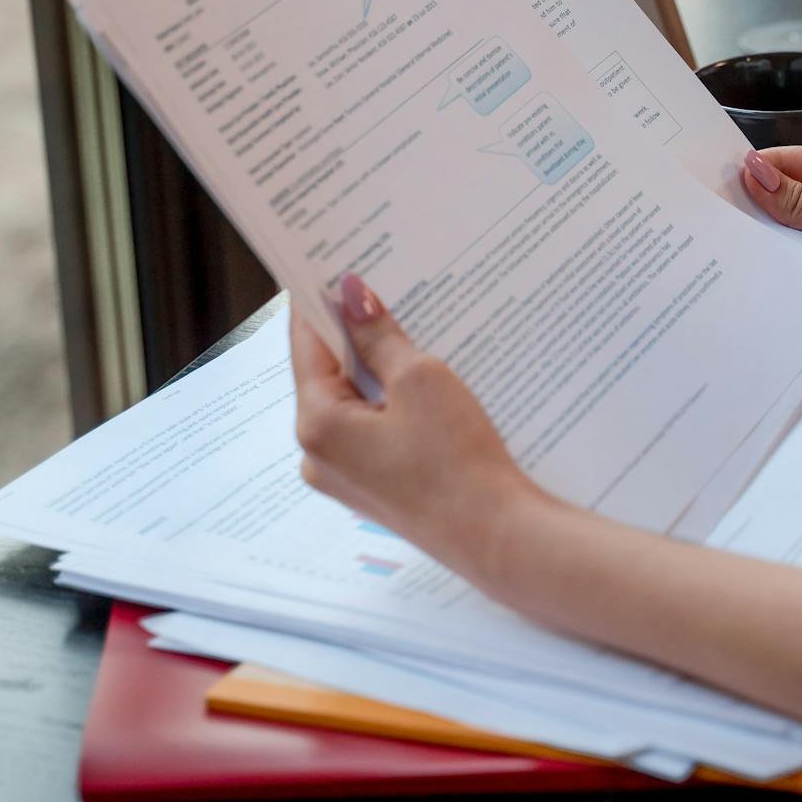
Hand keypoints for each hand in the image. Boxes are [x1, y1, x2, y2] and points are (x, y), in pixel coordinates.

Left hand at [290, 274, 536, 580]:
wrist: (495, 535)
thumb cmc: (456, 461)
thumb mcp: (420, 381)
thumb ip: (379, 336)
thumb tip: (353, 296)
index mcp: (317, 425)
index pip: (306, 345)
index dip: (320, 302)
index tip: (330, 267)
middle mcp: (318, 455)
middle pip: (327, 374)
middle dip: (354, 334)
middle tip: (380, 289)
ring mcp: (345, 475)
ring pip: (352, 401)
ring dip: (376, 368)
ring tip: (409, 330)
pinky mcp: (374, 486)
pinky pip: (371, 429)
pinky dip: (389, 402)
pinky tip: (421, 382)